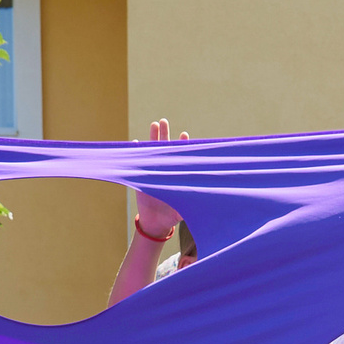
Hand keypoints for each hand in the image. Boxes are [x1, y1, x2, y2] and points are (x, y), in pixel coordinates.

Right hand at [136, 117, 189, 239]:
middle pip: (165, 148)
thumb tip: (209, 198)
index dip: (183, 146)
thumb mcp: (185, 208)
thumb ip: (194, 201)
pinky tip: (135, 142)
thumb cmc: (173, 215)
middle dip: (165, 134)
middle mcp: (164, 170)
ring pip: (152, 151)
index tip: (184, 135)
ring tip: (154, 124)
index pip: (181, 157)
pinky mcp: (140, 179)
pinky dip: (135, 153)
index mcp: (176, 175)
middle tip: (164, 120)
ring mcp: (152, 172)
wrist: (156, 223)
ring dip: (152, 138)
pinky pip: (136, 164)